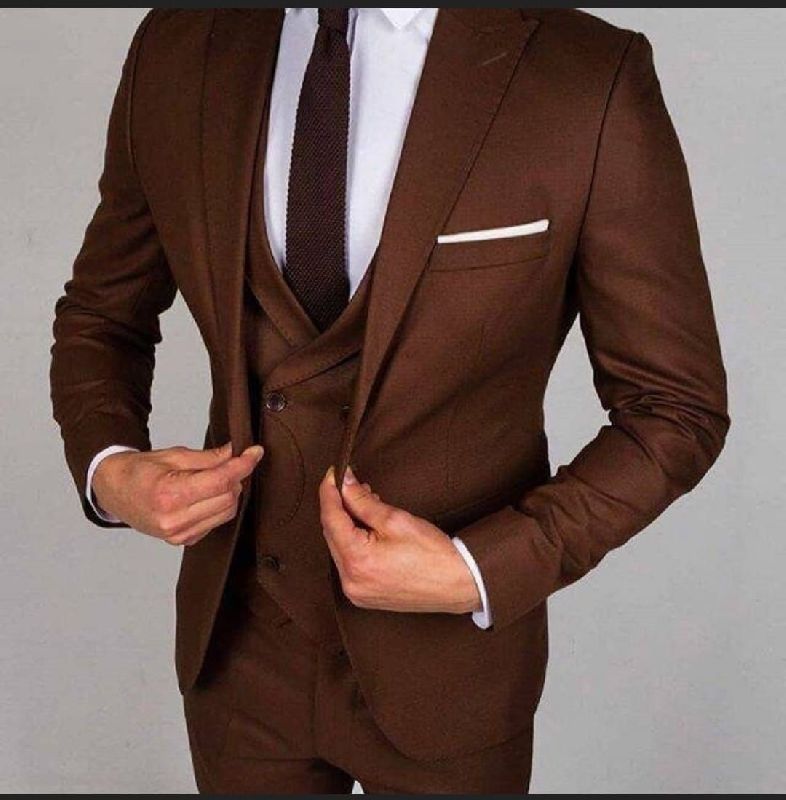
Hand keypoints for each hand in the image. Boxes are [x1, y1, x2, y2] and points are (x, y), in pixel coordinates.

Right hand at [92, 442, 263, 545]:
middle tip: (230, 462)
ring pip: (226, 512)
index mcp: (169, 495)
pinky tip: (205, 495)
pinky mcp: (182, 540)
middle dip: (235, 477)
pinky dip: (218, 506)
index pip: (221, 481)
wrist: (115, 491)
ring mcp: (178, 534)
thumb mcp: (173, 456)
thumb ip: (207, 457)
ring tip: (215, 478)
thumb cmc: (139, 471)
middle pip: (228, 498)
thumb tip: (234, 453)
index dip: (243, 465)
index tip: (255, 452)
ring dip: (229, 493)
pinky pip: (215, 522)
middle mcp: (174, 520)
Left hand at [319, 466, 480, 614]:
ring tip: (365, 503)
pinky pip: (348, 563)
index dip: (329, 492)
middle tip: (353, 485)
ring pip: (339, 548)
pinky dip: (353, 543)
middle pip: (331, 534)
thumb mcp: (395, 519)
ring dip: (346, 524)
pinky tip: (367, 529)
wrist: (458, 583)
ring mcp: (356, 592)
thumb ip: (362, 501)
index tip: (333, 473)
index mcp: (357, 561)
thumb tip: (344, 483)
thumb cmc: (432, 552)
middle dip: (339, 507)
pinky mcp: (364, 595)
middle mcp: (350, 581)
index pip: (330, 519)